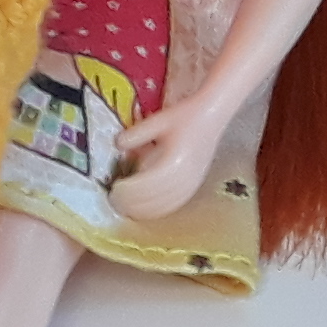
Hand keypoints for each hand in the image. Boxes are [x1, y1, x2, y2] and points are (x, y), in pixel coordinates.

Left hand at [108, 92, 235, 220]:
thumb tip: (118, 144)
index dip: (131, 190)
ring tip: (125, 208)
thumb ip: (138, 133)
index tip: (114, 189)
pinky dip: (157, 210)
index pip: (150, 183)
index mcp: (177, 160)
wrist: (212, 116)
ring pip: (166, 206)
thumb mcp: (160, 119)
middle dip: (133, 203)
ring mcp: (192, 184)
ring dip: (144, 210)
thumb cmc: (186, 116)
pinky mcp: (194, 187)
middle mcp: (187, 176)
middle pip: (157, 199)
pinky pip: (175, 205)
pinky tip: (144, 209)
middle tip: (113, 201)